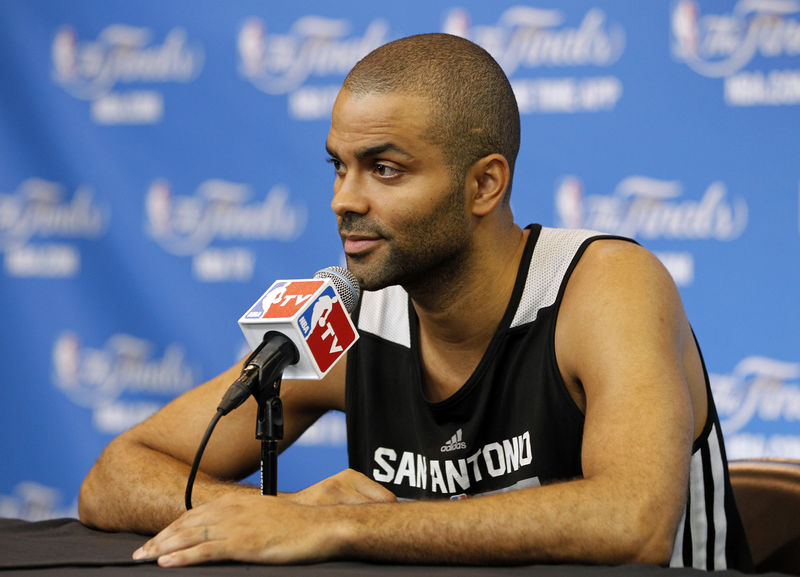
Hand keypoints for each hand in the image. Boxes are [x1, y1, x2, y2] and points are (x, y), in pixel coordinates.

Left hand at [131, 470, 394, 566]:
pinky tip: (166, 563)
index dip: (172, 528)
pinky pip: (206, 550)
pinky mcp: (244, 543)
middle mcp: (232, 510)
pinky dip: (183, 557)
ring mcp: (237, 526)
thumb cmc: (300, 524)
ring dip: (163, 547)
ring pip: (190, 536)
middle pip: (186, 523)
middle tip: (138, 553)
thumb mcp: (268, 516)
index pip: (195, 514)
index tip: (155, 539)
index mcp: (238, 502)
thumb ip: (247, 519)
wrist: (323, 525)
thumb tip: (233, 531)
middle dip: (160, 538)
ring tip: (143, 558)